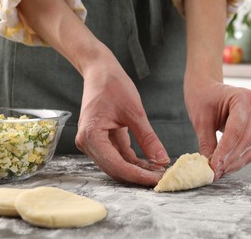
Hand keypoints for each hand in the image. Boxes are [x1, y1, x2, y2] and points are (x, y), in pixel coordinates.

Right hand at [75, 47, 169, 185]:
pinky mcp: (101, 139)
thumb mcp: (135, 112)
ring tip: (158, 171)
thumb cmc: (113, 85)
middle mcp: (87, 143)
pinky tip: (149, 163)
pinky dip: (133, 160)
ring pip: (116, 164)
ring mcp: (93, 142)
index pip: (116, 165)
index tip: (157, 179)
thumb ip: (148, 138)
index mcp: (91, 135)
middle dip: (138, 175)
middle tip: (160, 178)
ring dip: (136, 169)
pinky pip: (118, 155)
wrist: (100, 71)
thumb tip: (162, 159)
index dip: (138, 175)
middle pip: (114, 168)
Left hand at [184, 75, 250, 179]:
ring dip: (234, 163)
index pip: (236, 130)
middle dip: (229, 159)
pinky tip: (224, 166)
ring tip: (218, 172)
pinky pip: (249, 148)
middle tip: (214, 173)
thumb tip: (209, 167)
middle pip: (245, 140)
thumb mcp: (201, 120)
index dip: (225, 151)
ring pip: (249, 148)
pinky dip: (237, 159)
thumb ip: (207, 143)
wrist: (206, 88)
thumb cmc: (202, 97)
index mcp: (243, 98)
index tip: (214, 166)